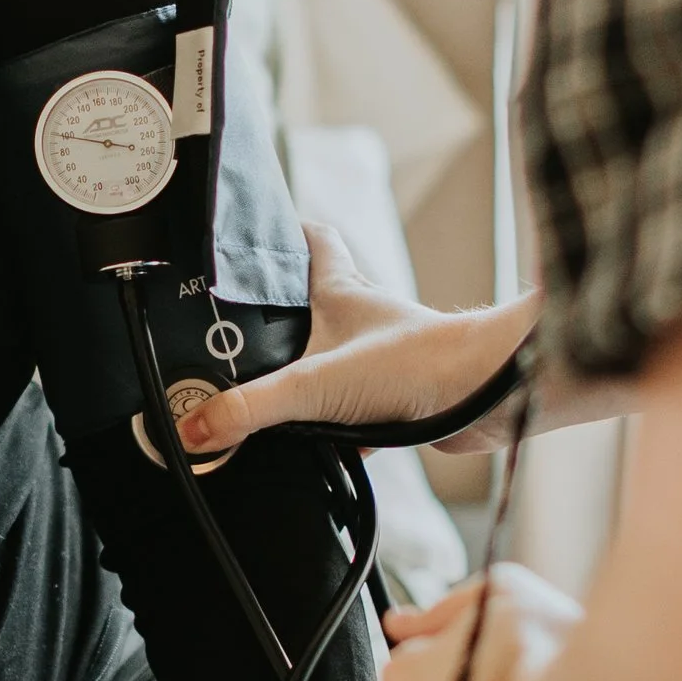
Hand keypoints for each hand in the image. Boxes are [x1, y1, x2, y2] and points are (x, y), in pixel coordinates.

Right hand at [177, 225, 540, 459]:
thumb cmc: (418, 363)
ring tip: (255, 393)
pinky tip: (305, 446)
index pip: (310, 241)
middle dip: (276, 316)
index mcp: (340, 291)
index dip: (283, 233)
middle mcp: (361, 318)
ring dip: (301, 374)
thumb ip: (251, 408)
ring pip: (329, 358)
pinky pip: (348, 408)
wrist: (487, 398)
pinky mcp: (393, 397)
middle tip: (234, 329)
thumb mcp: (315, 383)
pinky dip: (327, 425)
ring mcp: (379, 357)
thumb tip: (194, 430)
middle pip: (312, 302)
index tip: (253, 236)